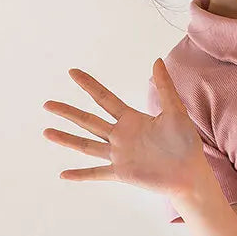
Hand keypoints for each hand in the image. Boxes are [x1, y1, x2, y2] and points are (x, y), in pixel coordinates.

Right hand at [42, 59, 207, 195]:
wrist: (190, 172)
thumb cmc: (185, 142)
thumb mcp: (175, 110)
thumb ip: (165, 87)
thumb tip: (157, 60)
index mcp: (132, 119)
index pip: (104, 98)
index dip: (89, 85)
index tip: (72, 72)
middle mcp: (121, 136)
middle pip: (89, 120)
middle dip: (68, 112)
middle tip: (47, 104)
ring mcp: (119, 155)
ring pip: (86, 145)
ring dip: (66, 139)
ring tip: (46, 132)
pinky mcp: (121, 173)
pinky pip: (97, 173)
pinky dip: (80, 174)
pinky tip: (62, 175)